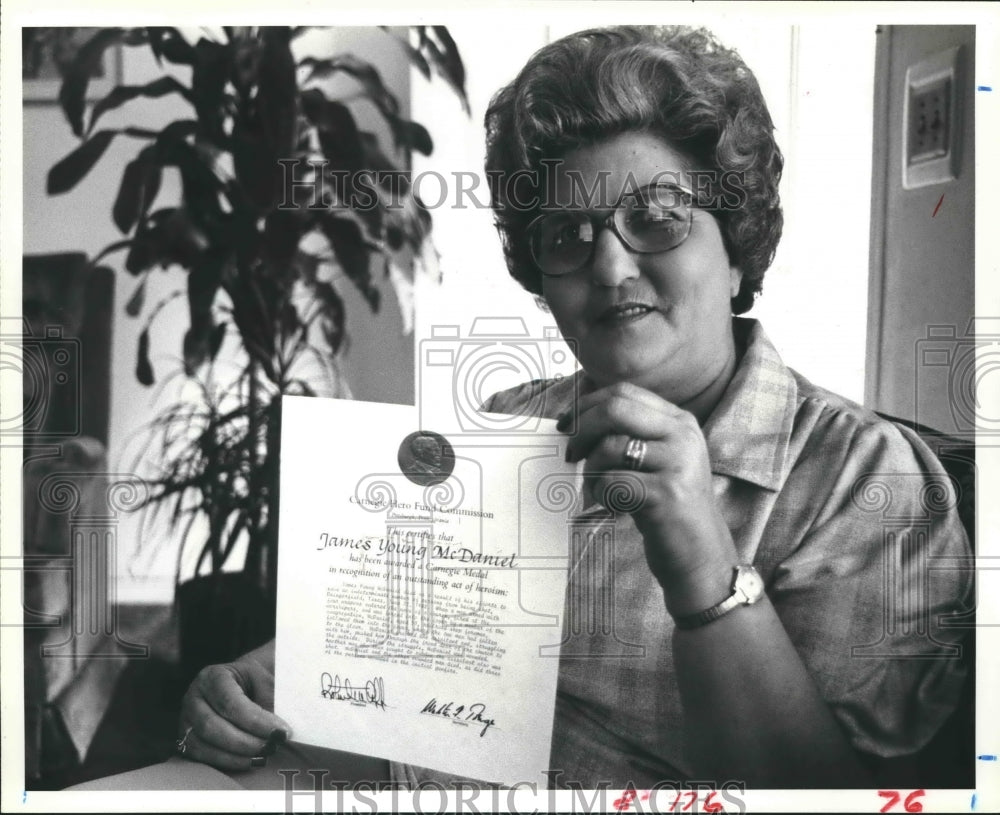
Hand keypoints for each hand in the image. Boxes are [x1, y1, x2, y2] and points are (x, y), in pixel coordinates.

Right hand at [176, 642, 291, 769]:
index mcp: (213, 676)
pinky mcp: (187, 739)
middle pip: (212, 726)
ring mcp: (186, 720)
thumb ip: (270, 703)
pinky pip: (201, 757)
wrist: (246, 682)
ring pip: (203, 745)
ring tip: (263, 756)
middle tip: (272, 746)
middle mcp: (194, 697)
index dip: (255, 721)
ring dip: (236, 755)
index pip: (229, 702)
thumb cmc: (258, 681)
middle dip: (245, 742)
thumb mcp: (266, 681)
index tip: (280, 731)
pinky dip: (226, 762)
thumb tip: (278, 733)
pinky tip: (249, 761)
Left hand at [560, 382, 737, 607]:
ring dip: (592, 469)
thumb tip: (577, 414)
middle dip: (583, 429)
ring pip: (610, 446)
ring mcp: (678, 463)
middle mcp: (683, 435)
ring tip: (599, 489)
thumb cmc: (666, 506)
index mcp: (679, 421)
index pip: (623, 392)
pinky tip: (612, 506)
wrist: (700, 554)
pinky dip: (601, 493)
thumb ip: (629, 434)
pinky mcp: (667, 494)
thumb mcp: (657, 460)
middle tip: (570, 453)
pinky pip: (613, 481)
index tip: (566, 424)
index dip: (587, 405)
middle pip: (615, 409)